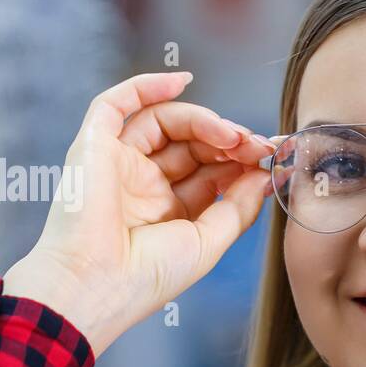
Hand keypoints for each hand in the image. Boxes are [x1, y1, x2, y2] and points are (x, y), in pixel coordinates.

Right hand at [2, 72, 274, 357]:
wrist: (96, 284)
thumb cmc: (149, 275)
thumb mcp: (209, 241)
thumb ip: (237, 207)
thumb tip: (264, 174)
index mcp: (169, 210)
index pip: (211, 171)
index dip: (242, 160)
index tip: (272, 158)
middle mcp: (144, 184)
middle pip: (193, 144)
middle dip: (229, 141)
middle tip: (258, 146)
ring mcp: (119, 163)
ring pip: (166, 122)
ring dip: (204, 121)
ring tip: (232, 136)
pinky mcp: (94, 145)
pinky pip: (116, 104)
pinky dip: (147, 87)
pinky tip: (181, 82)